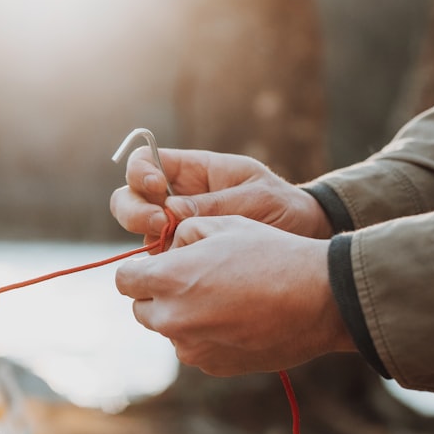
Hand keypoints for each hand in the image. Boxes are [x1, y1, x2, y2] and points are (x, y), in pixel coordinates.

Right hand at [109, 148, 332, 248]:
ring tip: (174, 250)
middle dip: (134, 211)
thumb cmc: (283, 207)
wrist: (304, 238)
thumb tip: (170, 212)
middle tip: (160, 225)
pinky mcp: (182, 256)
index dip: (139, 172)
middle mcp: (175, 198)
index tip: (155, 186)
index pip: (144, 160)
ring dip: (147, 240)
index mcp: (191, 171)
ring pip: (139, 232)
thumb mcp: (255, 197)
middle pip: (129, 198)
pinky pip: (159, 261)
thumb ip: (214, 204)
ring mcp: (175, 229)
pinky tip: (182, 273)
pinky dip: (162, 267)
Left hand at [115, 215, 354, 375]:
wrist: (319, 299)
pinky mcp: (212, 366)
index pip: (123, 279)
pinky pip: (194, 348)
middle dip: (156, 294)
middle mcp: (171, 318)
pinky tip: (236, 318)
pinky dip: (204, 336)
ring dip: (180, 316)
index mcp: (167, 279)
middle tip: (190, 280)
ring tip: (221, 298)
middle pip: (140, 308)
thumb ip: (182, 235)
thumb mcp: (222, 225)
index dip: (139, 270)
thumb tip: (167, 250)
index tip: (156, 265)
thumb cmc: (271, 254)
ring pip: (168, 330)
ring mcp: (191, 347)